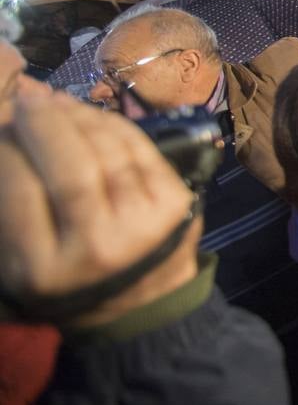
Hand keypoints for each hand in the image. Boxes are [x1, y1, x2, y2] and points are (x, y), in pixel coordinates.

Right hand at [0, 85, 200, 327]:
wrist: (141, 304)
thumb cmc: (69, 275)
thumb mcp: (21, 255)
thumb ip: (9, 203)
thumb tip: (6, 128)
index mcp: (44, 271)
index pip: (20, 191)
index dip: (8, 149)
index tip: (1, 126)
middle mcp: (97, 250)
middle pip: (70, 168)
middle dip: (45, 124)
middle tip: (27, 100)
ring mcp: (143, 225)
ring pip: (107, 151)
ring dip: (78, 116)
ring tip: (54, 102)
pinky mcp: (174, 204)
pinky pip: (138, 149)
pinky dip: (111, 124)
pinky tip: (90, 115)